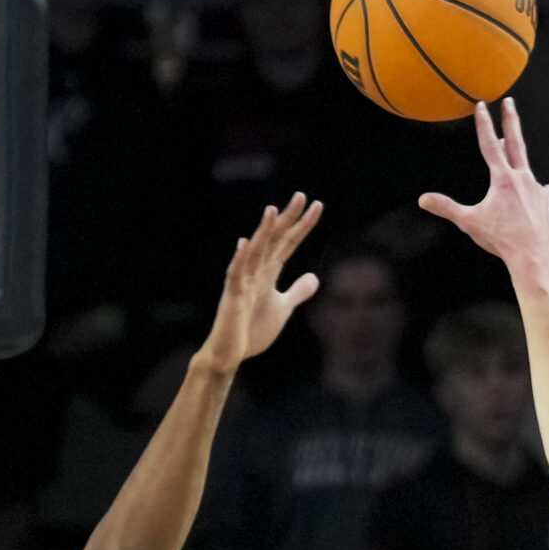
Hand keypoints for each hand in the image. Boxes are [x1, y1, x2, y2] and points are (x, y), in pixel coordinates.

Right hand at [195, 196, 323, 374]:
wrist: (230, 353)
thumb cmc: (252, 329)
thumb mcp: (282, 307)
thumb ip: (297, 291)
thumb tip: (315, 277)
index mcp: (268, 273)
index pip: (288, 243)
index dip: (303, 225)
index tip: (317, 205)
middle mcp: (255, 272)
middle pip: (274, 240)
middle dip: (287, 219)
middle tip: (301, 196)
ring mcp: (243, 283)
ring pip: (254, 252)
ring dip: (263, 232)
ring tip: (273, 211)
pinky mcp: (232, 297)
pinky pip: (235, 275)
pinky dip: (240, 259)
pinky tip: (245, 243)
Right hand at [418, 100, 548, 269]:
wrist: (533, 256)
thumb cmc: (501, 239)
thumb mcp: (469, 222)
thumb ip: (446, 208)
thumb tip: (423, 199)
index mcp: (502, 179)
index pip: (490, 145)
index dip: (483, 124)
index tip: (481, 105)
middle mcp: (522, 178)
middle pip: (515, 143)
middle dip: (510, 120)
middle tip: (509, 101)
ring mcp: (536, 189)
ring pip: (526, 166)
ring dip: (517, 156)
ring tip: (513, 146)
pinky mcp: (545, 201)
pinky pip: (538, 189)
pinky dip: (534, 187)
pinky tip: (539, 189)